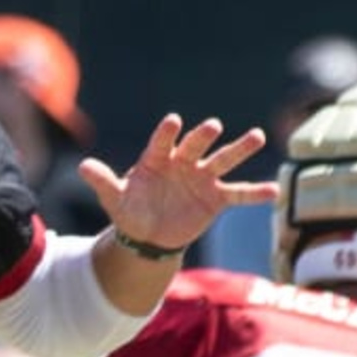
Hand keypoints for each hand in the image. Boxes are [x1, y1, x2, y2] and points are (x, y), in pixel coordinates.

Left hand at [86, 116, 276, 257]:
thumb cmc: (130, 209)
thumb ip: (103, 181)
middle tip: (213, 126)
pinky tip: (273, 191)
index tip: (173, 122)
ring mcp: (202, 178)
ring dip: (239, 149)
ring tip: (256, 136)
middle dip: (203, 136)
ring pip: (223, 160)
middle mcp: (182, 163)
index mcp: (157, 158)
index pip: (162, 142)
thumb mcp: (114, 198)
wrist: (149, 234)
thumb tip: (82, 166)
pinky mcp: (215, 198)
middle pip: (196, 146)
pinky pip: (238, 194)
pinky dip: (255, 193)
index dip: (167, 133)